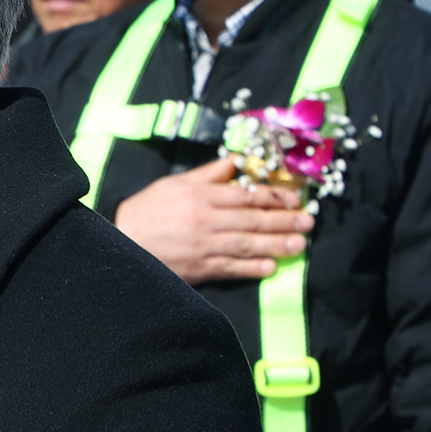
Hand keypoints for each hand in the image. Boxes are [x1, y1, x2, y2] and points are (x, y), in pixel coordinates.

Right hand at [112, 157, 312, 284]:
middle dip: (284, 220)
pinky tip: (271, 267)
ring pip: (247, 243)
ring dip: (276, 244)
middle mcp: (206, 220)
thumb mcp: (175, 184)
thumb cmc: (148, 210)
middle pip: (253, 219)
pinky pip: (231, 268)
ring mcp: (204, 246)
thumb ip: (208, 174)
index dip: (274, 196)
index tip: (295, 197)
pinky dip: (252, 268)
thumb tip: (236, 163)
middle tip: (308, 221)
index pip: (246, 195)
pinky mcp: (199, 268)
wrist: (122, 241)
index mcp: (202, 196)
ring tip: (299, 244)